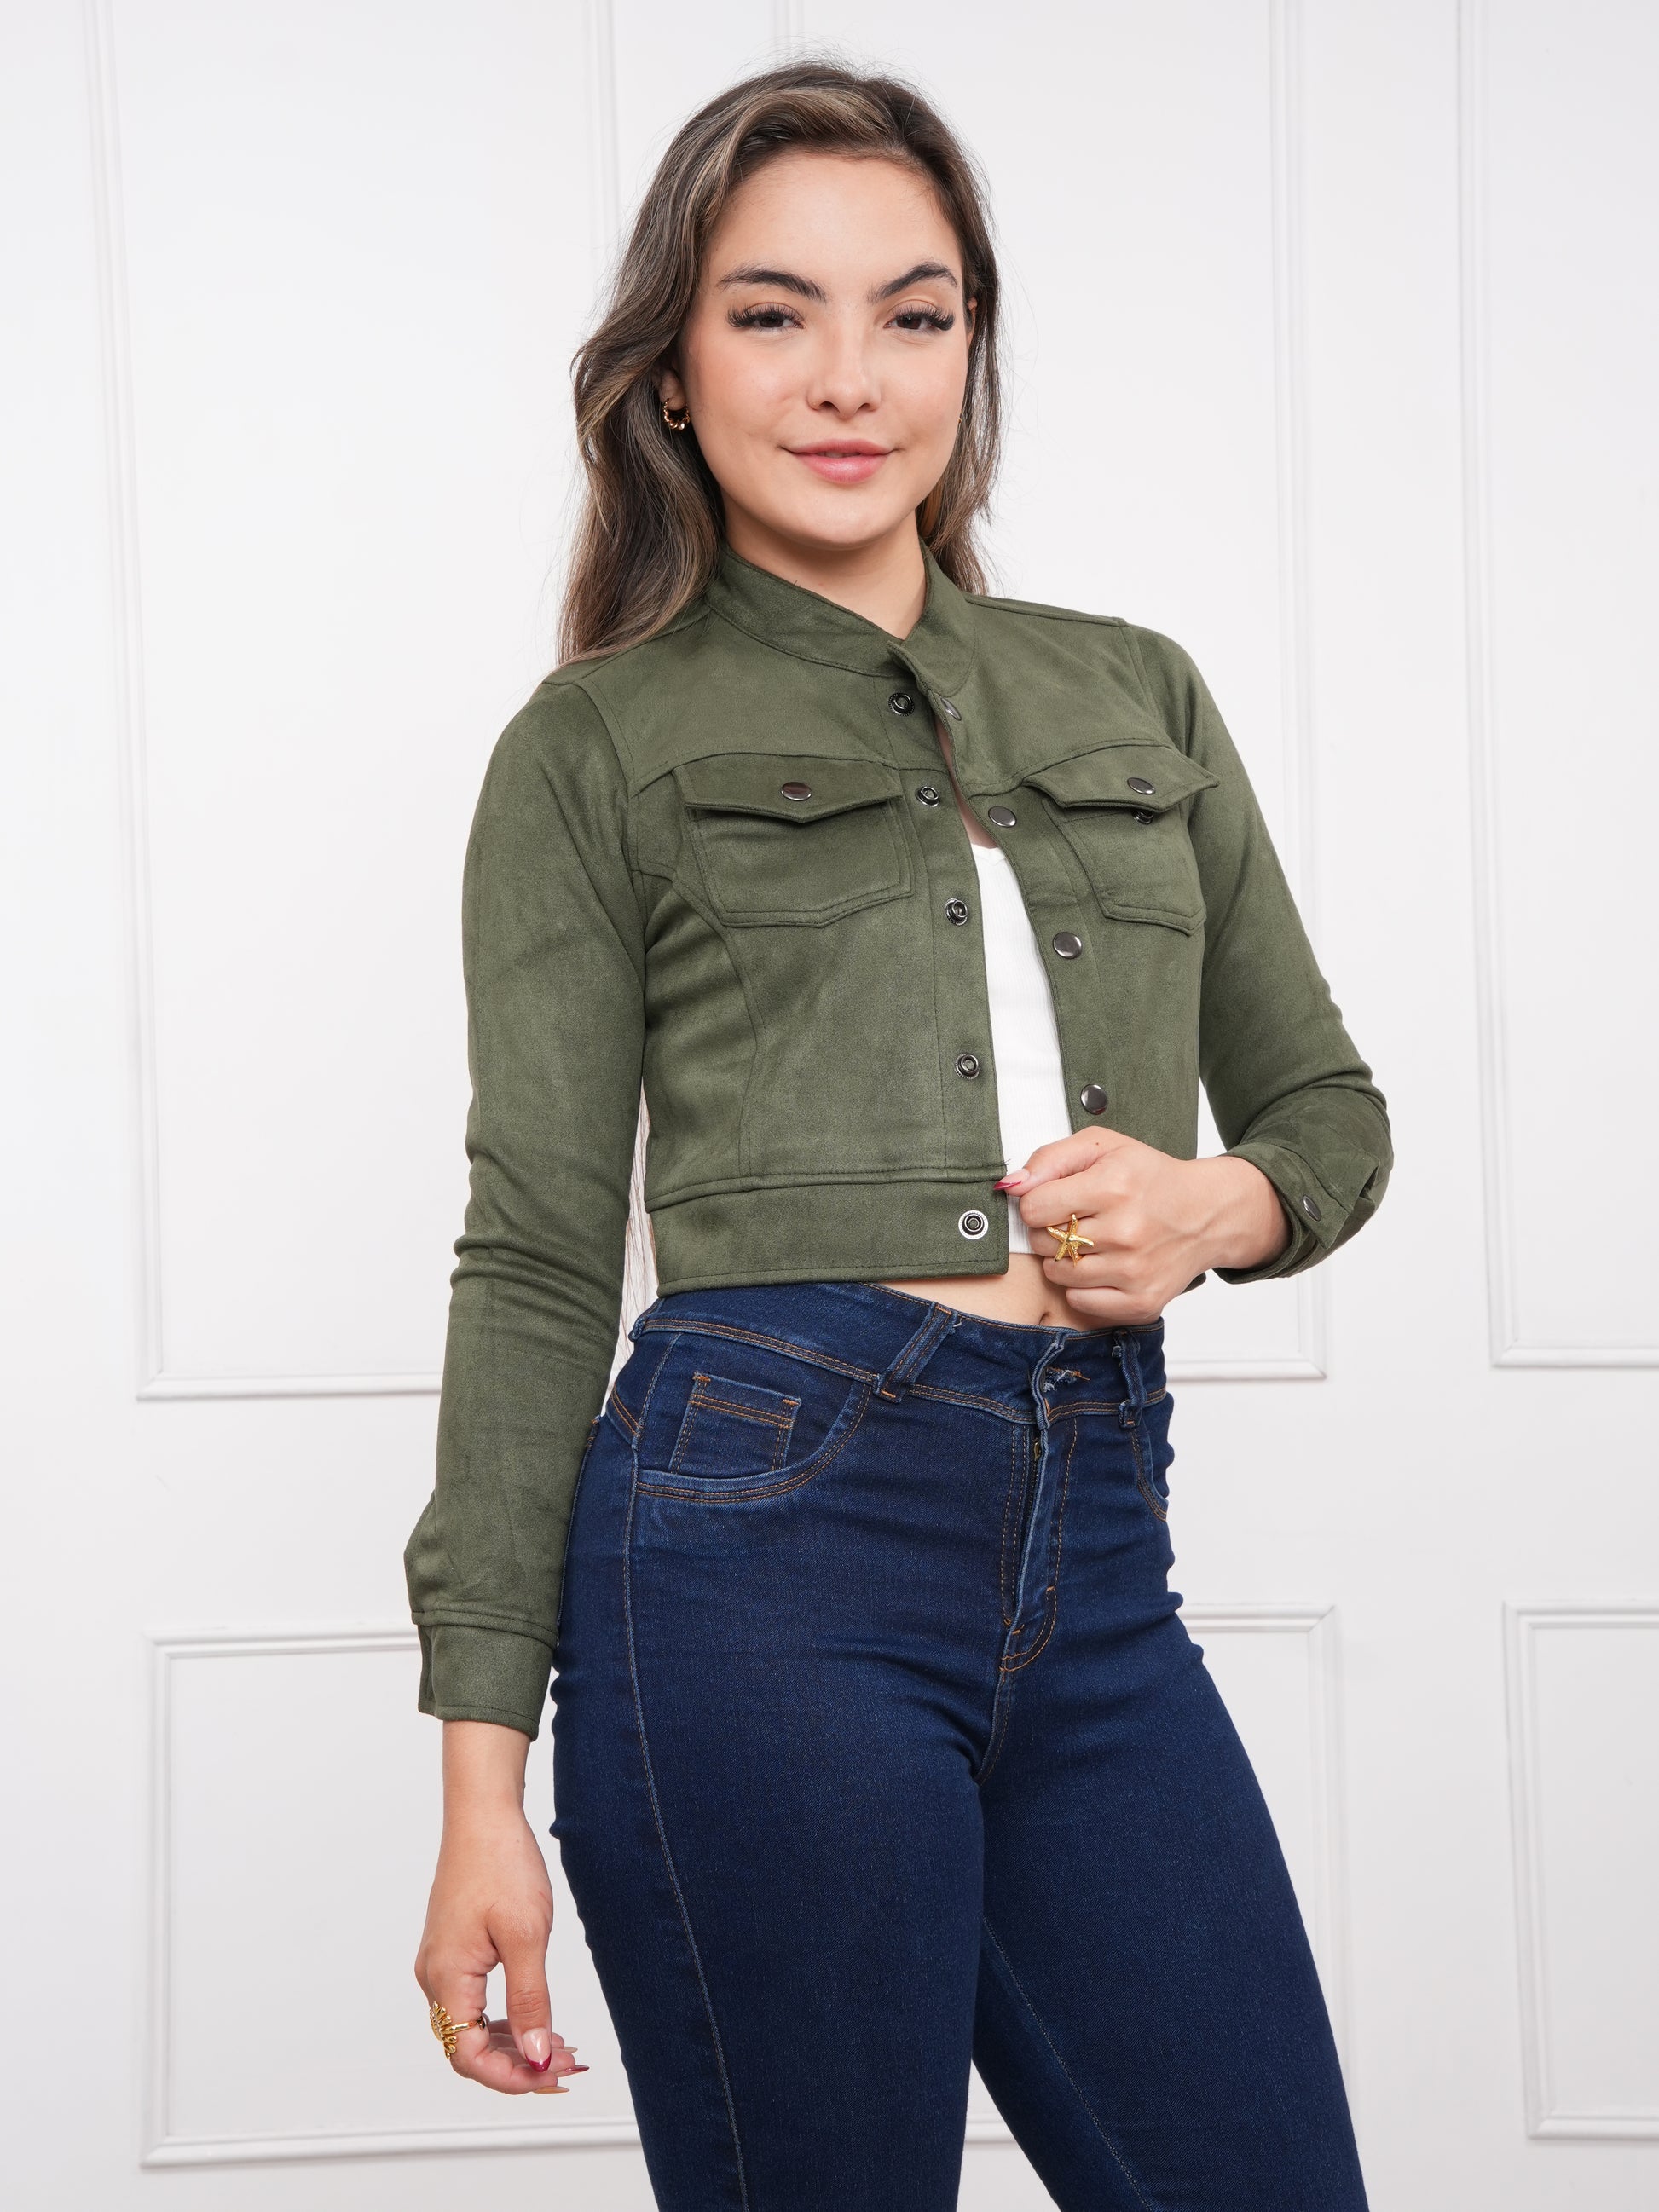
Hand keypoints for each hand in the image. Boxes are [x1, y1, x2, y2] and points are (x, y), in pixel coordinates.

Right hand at [414, 1722, 583, 2094]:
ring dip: (513, 2043)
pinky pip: (472, 2003)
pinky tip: (535, 2020)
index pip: (468, 2055)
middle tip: (566, 2064)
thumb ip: (530, 2001)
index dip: (510, 2076)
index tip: (552, 2077)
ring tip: (559, 2046)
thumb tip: (536, 2055)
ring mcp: (441, 1963)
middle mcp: (434, 1977)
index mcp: (446, 1977)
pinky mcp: (453, 1951)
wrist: (483, 1814)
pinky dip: (504, 2019)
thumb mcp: (526, 1935)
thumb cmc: (500, 1863)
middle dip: (517, 2064)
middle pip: (468, 2047)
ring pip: (471, 2027)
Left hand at [998, 1127, 1291, 1323]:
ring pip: (1058, 1274)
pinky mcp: (1142, 1301)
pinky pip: (1081, 1302)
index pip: (1034, 1207)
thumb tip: (1010, 1185)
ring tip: (1091, 1242)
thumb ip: (1050, 1159)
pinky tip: (1103, 1267)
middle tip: (1077, 1220)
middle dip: (1051, 1230)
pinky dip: (1083, 1287)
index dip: (1037, 1202)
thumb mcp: (1103, 1147)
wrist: (1207, 1213)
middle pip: (1044, 1242)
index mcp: (1114, 1186)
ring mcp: (1135, 1271)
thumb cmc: (1150, 1178)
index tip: (1055, 1199)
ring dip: (1064, 1260)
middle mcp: (1126, 1231)